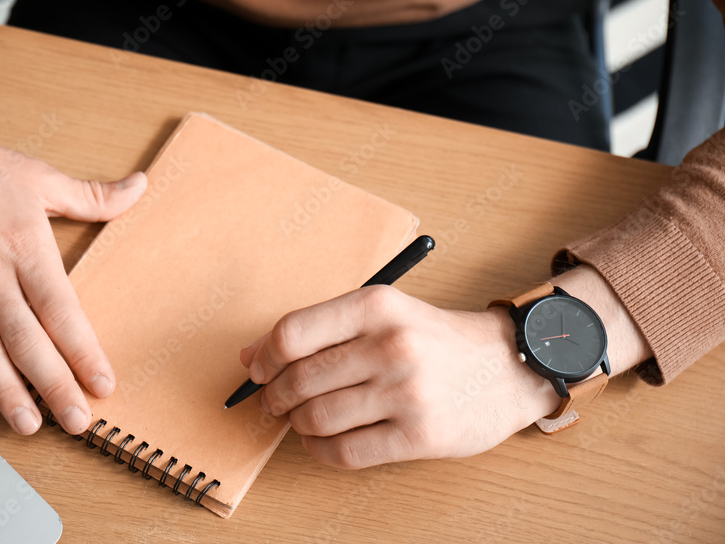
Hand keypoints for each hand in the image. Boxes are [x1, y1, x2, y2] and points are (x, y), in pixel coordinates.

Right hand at [0, 103, 146, 435]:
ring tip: (30, 425)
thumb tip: (139, 187)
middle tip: (77, 421)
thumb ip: (91, 195)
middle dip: (54, 387)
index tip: (103, 382)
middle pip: (26, 342)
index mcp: (22, 246)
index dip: (83, 351)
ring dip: (8, 394)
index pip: (60, 310)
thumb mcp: (38, 174)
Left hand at [239, 286, 559, 467]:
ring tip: (302, 419)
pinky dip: (320, 451)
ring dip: (297, 424)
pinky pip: (345, 453)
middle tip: (276, 400)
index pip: (292, 334)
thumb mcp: (382, 313)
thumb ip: (320, 329)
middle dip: (275, 396)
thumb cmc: (434, 338)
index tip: (258, 370)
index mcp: (377, 305)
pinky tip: (323, 441)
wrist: (509, 366)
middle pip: (299, 381)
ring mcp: (408, 393)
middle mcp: (392, 346)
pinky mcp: (420, 436)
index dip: (263, 358)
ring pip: (316, 419)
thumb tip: (251, 355)